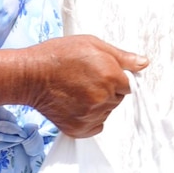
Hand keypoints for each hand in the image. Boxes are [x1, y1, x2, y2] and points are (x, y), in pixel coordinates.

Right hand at [26, 36, 147, 135]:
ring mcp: (92, 115)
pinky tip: (76, 105)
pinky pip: (96, 126)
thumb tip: (143, 63)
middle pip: (118, 99)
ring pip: (107, 111)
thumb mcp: (92, 44)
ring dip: (98, 104)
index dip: (115, 78)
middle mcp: (104, 98)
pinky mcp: (79, 129)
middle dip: (107, 90)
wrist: (30, 75)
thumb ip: (121, 56)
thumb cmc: (59, 55)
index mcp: (111, 77)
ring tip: (77, 91)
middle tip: (85, 80)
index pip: (129, 85)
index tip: (100, 73)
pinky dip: (90, 118)